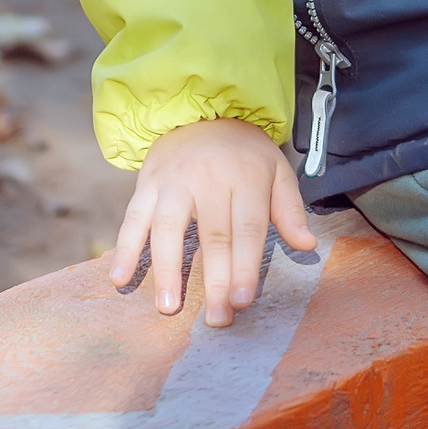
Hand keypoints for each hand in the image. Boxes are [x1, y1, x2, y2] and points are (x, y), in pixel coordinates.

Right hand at [110, 118, 316, 325]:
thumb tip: (307, 245)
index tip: (244, 301)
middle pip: (212, 235)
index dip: (246, 266)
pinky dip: (125, 248)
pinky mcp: (147, 184)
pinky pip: (133, 217)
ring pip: (168, 228)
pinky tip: (120, 277)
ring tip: (168, 308)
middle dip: (215, 280)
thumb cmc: (244, 152)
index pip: (247, 228)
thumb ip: (290, 209)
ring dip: (166, 270)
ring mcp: (174, 181)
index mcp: (245, 178)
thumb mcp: (276, 170)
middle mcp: (208, 179)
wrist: (201, 109)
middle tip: (216, 319)